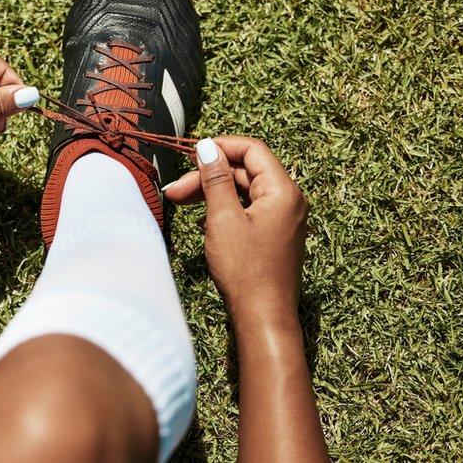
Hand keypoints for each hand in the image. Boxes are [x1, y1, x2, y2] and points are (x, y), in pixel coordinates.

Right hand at [164, 136, 308, 325]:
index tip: (190, 153)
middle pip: (244, 171)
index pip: (252, 150)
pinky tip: (202, 221)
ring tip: (179, 202)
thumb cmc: (245, 270)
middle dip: (207, 175)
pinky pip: (247, 209)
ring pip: (243, 191)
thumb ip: (216, 178)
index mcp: (282, 191)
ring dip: (211, 192)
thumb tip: (207, 147)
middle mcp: (287, 200)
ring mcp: (281, 218)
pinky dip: (223, 208)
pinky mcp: (272, 234)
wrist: (263, 316)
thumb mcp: (223, 218)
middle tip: (174, 190)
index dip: (220, 146)